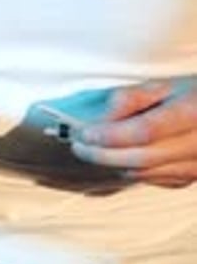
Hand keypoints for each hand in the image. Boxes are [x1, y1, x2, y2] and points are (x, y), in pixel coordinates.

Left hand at [70, 77, 196, 186]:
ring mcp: (196, 167)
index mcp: (190, 113)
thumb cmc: (192, 93)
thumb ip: (134, 97)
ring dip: (113, 164)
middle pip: (141, 158)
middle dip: (104, 154)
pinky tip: (116, 157)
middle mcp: (196, 145)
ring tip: (91, 150)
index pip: (145, 131)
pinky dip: (130, 170)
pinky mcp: (191, 179)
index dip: (112, 135)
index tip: (85, 132)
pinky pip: (153, 179)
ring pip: (145, 173)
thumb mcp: (165, 84)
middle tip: (78, 146)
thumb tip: (105, 117)